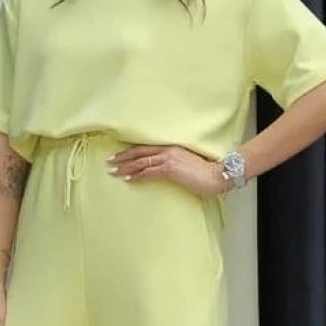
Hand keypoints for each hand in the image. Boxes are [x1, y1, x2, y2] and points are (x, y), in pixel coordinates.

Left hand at [107, 144, 224, 198]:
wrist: (217, 175)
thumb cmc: (205, 171)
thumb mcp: (187, 163)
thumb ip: (174, 163)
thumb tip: (163, 169)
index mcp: (171, 147)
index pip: (146, 147)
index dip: (130, 151)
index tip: (119, 154)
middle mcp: (168, 150)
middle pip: (139, 152)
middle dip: (122, 157)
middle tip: (109, 162)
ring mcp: (168, 159)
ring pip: (141, 161)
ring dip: (125, 167)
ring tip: (113, 171)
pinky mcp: (170, 169)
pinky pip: (149, 172)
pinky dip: (136, 176)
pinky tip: (127, 179)